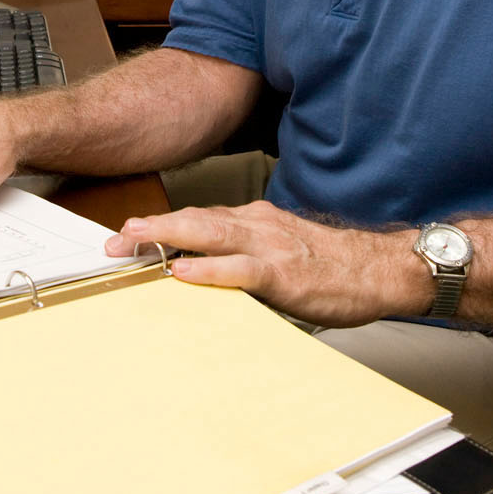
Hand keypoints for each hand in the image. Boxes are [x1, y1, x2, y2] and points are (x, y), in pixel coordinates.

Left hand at [103, 201, 421, 327]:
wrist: (379, 269)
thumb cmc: (333, 266)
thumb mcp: (281, 252)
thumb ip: (245, 258)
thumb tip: (207, 275)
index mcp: (255, 220)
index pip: (199, 218)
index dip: (160, 225)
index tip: (127, 234)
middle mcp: (257, 225)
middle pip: (193, 220)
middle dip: (149, 228)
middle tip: (113, 239)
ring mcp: (269, 246)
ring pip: (208, 235)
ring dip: (165, 237)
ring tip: (132, 243)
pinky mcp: (281, 272)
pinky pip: (237, 269)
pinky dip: (206, 268)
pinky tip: (181, 271)